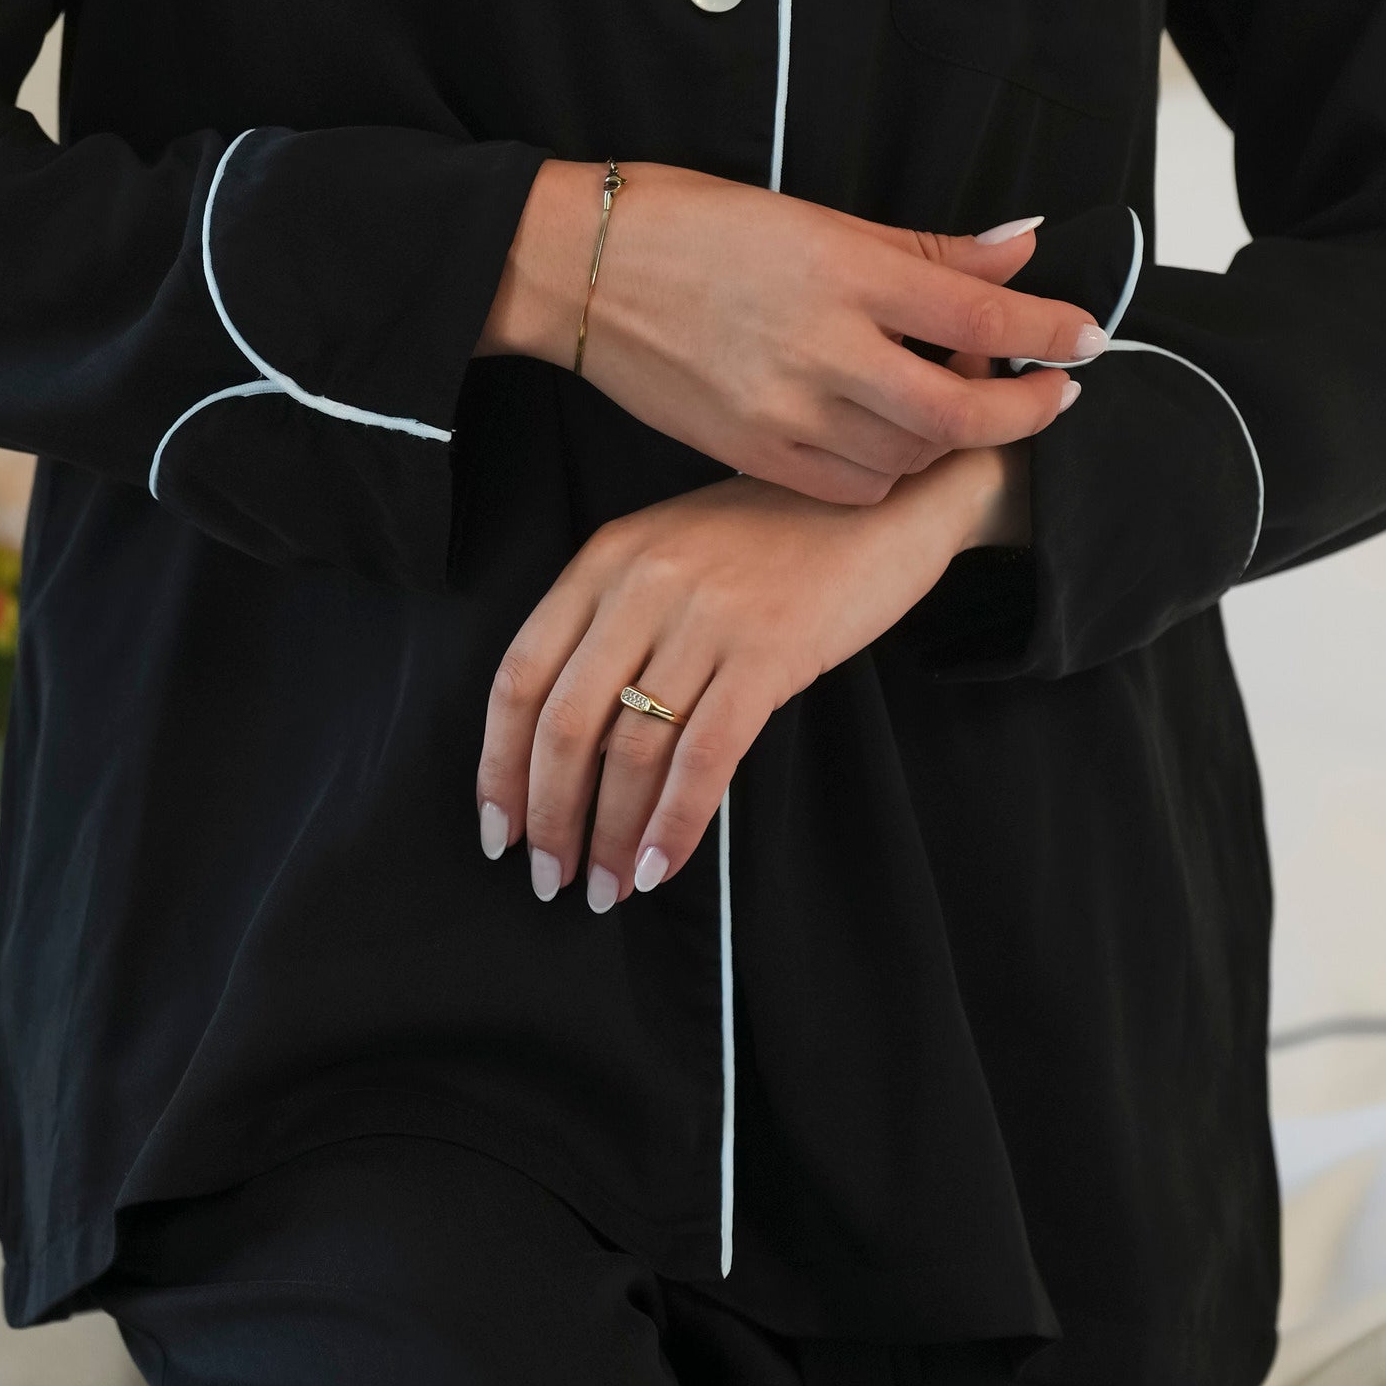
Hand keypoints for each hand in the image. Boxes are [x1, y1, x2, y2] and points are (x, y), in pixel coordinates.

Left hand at [475, 447, 1045, 905]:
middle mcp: (642, 584)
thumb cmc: (778, 538)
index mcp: (604, 559)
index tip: (498, 828)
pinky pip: (705, 757)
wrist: (887, 498)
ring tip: (608, 887)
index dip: (498, 765)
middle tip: (550, 878)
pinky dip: (676, 824)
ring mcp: (705, 617)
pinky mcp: (768, 652)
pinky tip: (662, 865)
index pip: (518, 676)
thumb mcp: (674, 553)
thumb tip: (571, 749)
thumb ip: (616, 624)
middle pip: (565, 723)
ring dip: (611, 835)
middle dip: (549, 816)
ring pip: (632, 750)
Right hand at [478, 160, 1101, 504]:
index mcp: (841, 270)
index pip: (981, 319)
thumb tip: (1017, 254)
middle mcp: (821, 348)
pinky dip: (892, 466)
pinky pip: (852, 484)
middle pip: (959, 413)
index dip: (1051, 332)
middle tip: (1053, 392)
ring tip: (957, 400)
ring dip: (953, 436)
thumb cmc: (689, 221)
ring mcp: (784, 410)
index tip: (1086, 335)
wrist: (576, 268)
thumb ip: (921, 249)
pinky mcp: (752, 452)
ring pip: (910, 455)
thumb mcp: (813, 215)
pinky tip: (892, 435)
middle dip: (1025, 410)